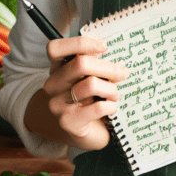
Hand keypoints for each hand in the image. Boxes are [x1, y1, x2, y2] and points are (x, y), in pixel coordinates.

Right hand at [42, 36, 128, 150]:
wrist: (84, 133)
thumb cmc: (91, 100)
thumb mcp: (90, 78)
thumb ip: (96, 65)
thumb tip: (117, 63)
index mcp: (57, 68)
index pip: (56, 48)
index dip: (82, 43)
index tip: (104, 47)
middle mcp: (53, 84)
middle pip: (80, 63)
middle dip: (108, 67)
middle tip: (122, 73)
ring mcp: (57, 103)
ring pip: (91, 84)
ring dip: (111, 89)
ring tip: (115, 95)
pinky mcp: (68, 121)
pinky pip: (97, 107)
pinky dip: (110, 106)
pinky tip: (111, 108)